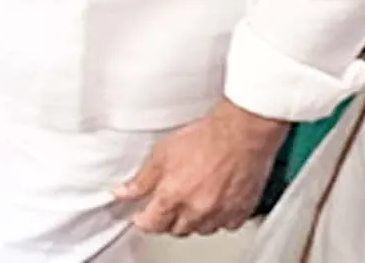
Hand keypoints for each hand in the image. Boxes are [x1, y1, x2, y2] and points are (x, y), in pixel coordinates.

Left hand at [115, 99, 288, 236]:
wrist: (240, 134)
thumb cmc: (205, 138)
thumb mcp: (161, 154)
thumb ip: (141, 180)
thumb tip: (123, 193)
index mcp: (173, 196)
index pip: (151, 225)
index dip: (143, 220)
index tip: (141, 215)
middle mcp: (196, 210)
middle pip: (175, 230)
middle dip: (167, 220)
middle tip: (166, 204)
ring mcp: (220, 213)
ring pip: (200, 230)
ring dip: (191, 220)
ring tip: (190, 199)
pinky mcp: (240, 212)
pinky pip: (224, 225)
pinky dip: (216, 218)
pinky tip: (213, 202)